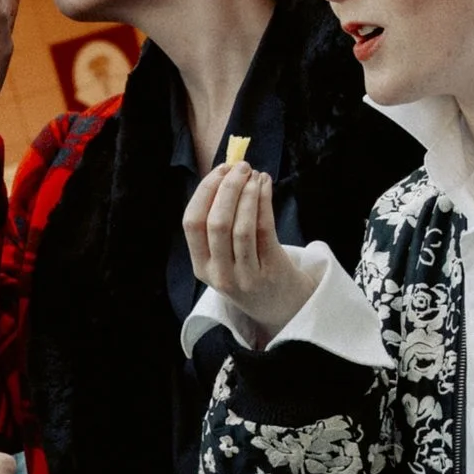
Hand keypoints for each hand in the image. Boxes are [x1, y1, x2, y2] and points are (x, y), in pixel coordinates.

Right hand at [184, 161, 313, 341]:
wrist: (281, 306)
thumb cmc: (249, 272)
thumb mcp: (222, 260)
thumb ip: (216, 228)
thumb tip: (223, 175)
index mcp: (201, 267)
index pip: (192, 224)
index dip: (204, 192)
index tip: (219, 171)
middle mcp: (220, 274)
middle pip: (216, 223)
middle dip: (227, 188)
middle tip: (240, 166)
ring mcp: (245, 275)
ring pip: (241, 226)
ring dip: (247, 193)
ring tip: (255, 174)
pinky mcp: (271, 270)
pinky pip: (264, 229)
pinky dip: (263, 201)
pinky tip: (265, 185)